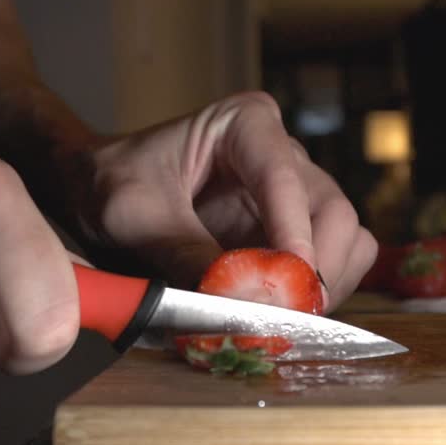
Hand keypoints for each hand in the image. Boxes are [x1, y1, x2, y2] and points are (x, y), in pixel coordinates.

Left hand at [71, 92, 376, 310]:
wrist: (97, 191)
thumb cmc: (112, 183)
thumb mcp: (135, 215)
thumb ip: (183, 253)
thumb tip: (233, 300)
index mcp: (247, 124)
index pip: (286, 179)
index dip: (294, 237)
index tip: (288, 286)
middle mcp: (284, 153)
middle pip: (334, 213)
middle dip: (315, 270)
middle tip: (283, 317)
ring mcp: (296, 195)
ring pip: (347, 241)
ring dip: (322, 288)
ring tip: (279, 320)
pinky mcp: (294, 233)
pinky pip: (333, 265)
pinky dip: (315, 296)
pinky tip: (279, 314)